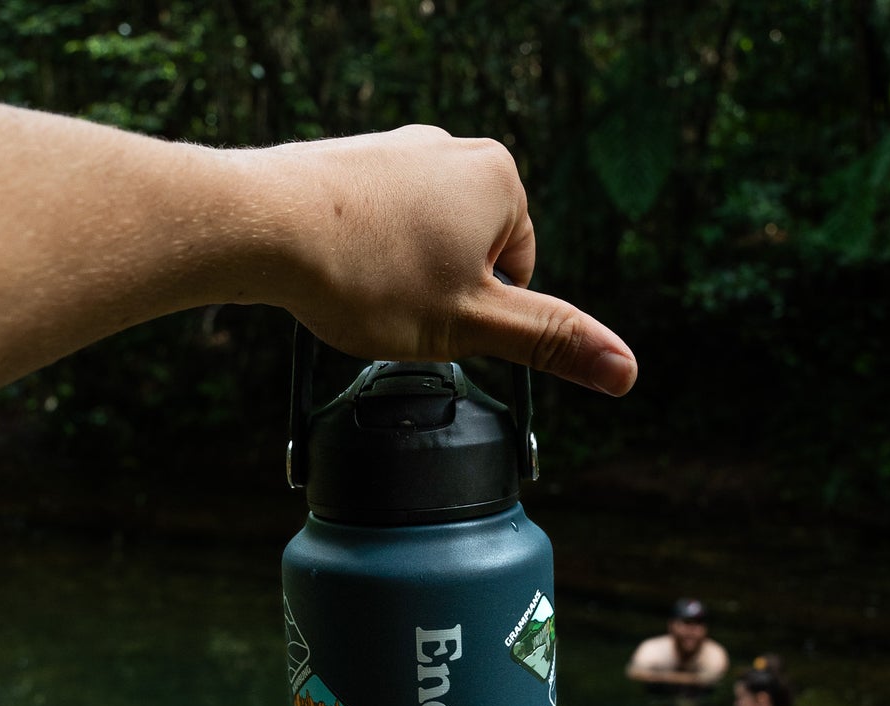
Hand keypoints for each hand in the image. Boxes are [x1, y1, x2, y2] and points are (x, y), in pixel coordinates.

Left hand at [249, 126, 636, 395]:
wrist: (262, 227)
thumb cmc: (369, 274)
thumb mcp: (473, 325)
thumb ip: (551, 342)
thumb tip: (627, 370)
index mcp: (500, 181)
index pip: (519, 274)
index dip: (477, 315)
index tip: (435, 317)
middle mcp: (453, 152)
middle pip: (468, 259)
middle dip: (438, 295)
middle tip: (395, 309)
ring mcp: (397, 152)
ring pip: (418, 247)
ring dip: (396, 279)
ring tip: (360, 289)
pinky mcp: (350, 164)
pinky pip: (373, 229)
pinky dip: (359, 258)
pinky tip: (333, 271)